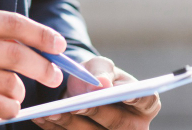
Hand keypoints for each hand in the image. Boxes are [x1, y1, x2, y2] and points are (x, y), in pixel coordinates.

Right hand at [0, 8, 66, 129]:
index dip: (40, 33)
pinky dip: (9, 108)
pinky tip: (2, 107)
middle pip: (15, 54)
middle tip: (53, 75)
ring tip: (11, 93)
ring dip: (19, 92)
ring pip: (9, 83)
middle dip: (42, 66)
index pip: (10, 23)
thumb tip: (36, 45)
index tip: (58, 44)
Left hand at [32, 57, 160, 129]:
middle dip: (95, 112)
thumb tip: (101, 85)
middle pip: (117, 123)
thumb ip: (101, 72)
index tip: (121, 92)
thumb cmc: (97, 77)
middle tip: (75, 103)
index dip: (137, 98)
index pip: (147, 101)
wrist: (82, 92)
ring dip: (69, 123)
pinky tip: (43, 117)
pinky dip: (56, 128)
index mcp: (144, 104)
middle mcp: (134, 127)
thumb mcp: (100, 67)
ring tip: (50, 112)